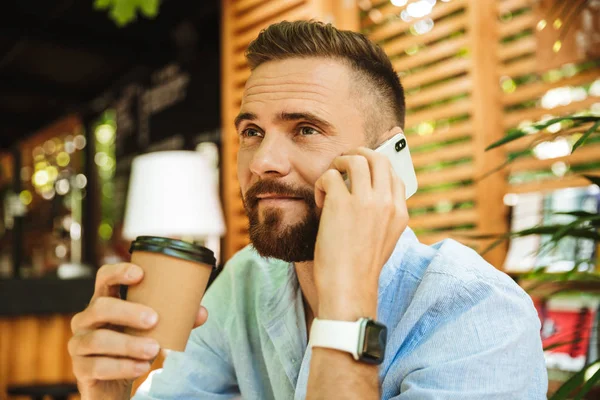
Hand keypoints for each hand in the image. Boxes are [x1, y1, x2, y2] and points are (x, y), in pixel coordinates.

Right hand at [69, 263, 208, 399]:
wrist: (113, 382)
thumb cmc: (133, 345)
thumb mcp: (152, 330)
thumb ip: (176, 319)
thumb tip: (202, 312)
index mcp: (105, 301)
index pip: (104, 278)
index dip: (118, 272)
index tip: (140, 273)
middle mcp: (86, 318)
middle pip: (101, 307)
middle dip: (128, 312)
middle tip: (155, 319)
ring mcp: (79, 343)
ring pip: (99, 339)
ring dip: (129, 344)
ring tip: (154, 349)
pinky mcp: (80, 368)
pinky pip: (97, 366)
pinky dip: (122, 366)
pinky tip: (141, 367)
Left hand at [314, 145, 408, 320]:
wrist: (348, 288)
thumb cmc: (360, 268)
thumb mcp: (384, 240)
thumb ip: (382, 216)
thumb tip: (369, 193)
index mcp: (399, 213)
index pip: (394, 175)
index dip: (377, 167)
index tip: (362, 170)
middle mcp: (386, 203)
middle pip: (378, 159)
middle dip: (359, 154)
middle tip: (344, 163)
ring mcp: (365, 201)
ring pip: (355, 159)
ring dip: (339, 163)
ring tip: (331, 178)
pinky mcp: (341, 203)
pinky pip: (330, 176)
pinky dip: (322, 184)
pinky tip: (320, 201)